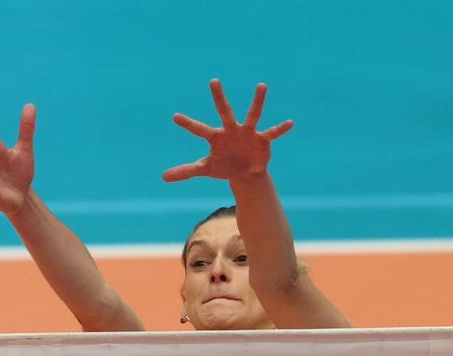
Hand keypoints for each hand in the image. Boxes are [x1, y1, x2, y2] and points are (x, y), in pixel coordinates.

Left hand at [163, 79, 291, 183]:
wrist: (245, 172)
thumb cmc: (223, 165)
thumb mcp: (205, 169)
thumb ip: (186, 171)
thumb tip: (163, 177)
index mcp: (215, 137)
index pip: (199, 129)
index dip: (187, 124)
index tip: (175, 117)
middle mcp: (231, 130)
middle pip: (224, 111)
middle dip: (218, 97)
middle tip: (213, 81)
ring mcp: (247, 132)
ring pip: (252, 114)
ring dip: (257, 101)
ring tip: (261, 85)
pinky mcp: (261, 140)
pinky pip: (272, 133)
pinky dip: (280, 129)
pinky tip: (290, 122)